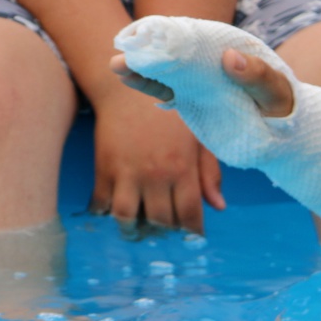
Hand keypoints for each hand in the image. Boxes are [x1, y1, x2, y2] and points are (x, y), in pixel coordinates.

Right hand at [89, 83, 223, 234]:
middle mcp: (155, 174)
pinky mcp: (104, 167)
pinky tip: (112, 210)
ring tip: (137, 229)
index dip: (192, 230)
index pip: (189, 214)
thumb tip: (219, 206)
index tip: (192, 234)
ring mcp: (127, 172)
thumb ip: (209, 172)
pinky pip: (101, 203)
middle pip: (160, 221)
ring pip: (126, 218)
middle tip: (164, 230)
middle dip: (164, 232)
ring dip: (132, 230)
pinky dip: (104, 213)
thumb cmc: (171, 110)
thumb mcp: (198, 137)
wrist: (129, 86)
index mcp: (182, 167)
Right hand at [109, 47, 294, 118]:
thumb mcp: (278, 92)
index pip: (197, 36)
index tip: (151, 33)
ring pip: (163, 69)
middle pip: (174, 50)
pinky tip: (128, 80)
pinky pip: (164, 91)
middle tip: (123, 51)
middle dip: (148, 48)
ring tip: (117, 66)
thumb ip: (258, 76)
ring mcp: (197, 80)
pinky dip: (147, 86)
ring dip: (140, 67)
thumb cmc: (284, 107)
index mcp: (229, 48)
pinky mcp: (190, 99)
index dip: (173, 33)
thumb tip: (229, 58)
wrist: (283, 134)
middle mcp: (209, 60)